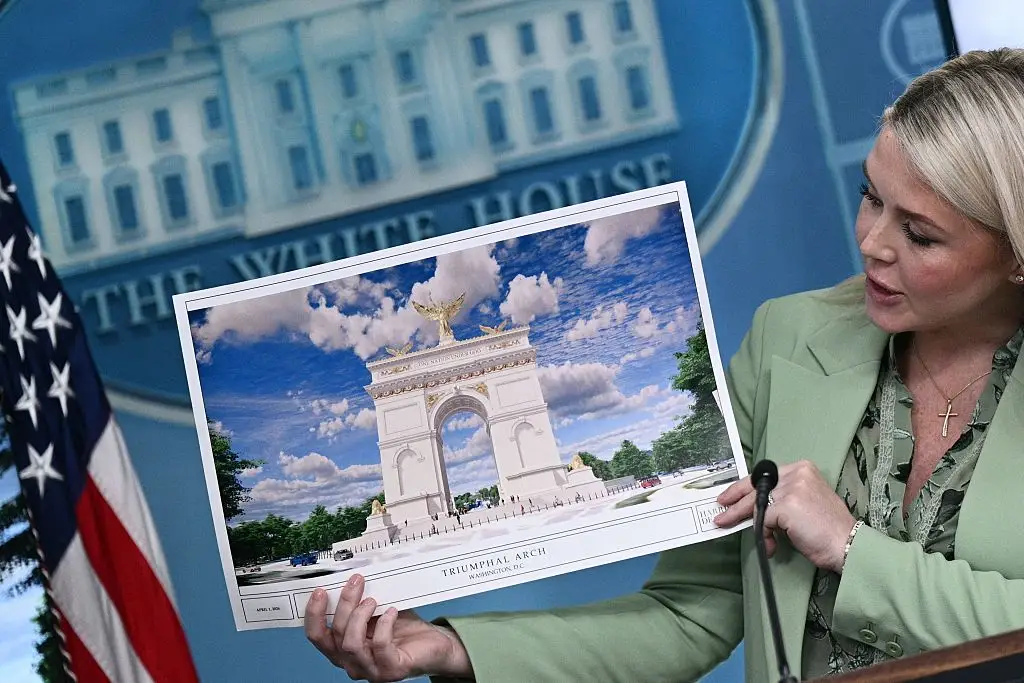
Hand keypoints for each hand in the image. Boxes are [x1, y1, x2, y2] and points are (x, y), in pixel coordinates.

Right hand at [304, 574, 473, 680]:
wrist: (435, 645)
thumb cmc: (402, 628)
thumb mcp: (376, 612)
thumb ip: (361, 602)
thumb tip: (351, 579)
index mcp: (343, 650)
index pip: (318, 637)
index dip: (314, 615)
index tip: (320, 591)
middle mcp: (353, 663)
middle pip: (335, 635)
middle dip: (344, 604)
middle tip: (357, 582)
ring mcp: (371, 670)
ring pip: (351, 644)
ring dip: (360, 616)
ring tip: (373, 600)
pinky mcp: (391, 670)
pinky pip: (379, 646)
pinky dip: (384, 625)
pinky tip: (391, 612)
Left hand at [714, 460, 856, 572]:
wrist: (848, 545)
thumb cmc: (828, 530)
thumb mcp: (804, 503)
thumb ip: (782, 499)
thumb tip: (754, 508)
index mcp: (803, 469)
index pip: (764, 476)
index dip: (743, 487)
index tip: (729, 496)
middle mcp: (797, 473)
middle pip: (756, 486)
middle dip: (734, 500)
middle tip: (721, 511)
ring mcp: (792, 488)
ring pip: (756, 503)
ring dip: (743, 519)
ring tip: (731, 527)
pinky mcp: (787, 505)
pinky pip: (763, 519)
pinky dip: (763, 534)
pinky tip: (770, 545)